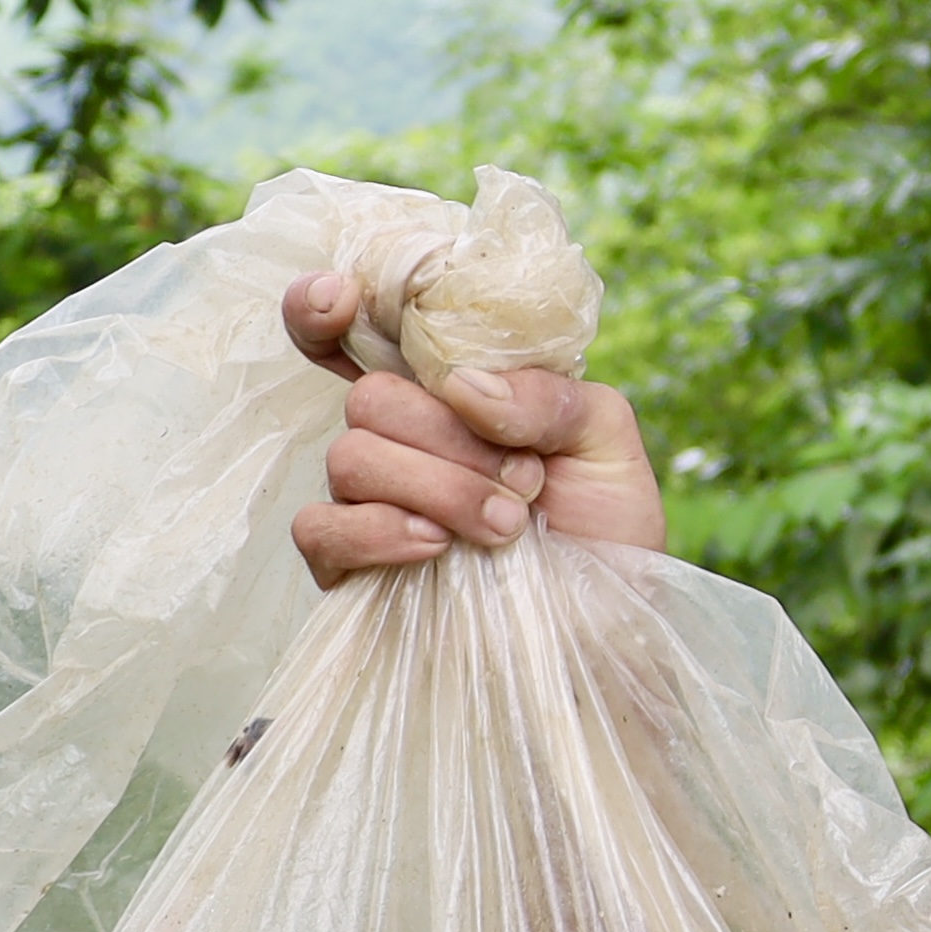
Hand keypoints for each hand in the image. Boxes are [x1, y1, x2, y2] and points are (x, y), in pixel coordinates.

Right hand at [280, 268, 666, 584]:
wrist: (607, 632)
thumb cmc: (607, 533)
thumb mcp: (608, 443)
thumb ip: (550, 395)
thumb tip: (462, 385)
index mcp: (450, 393)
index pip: (359, 332)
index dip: (322, 308)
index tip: (341, 299)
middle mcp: (401, 440)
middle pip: (369, 398)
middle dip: (450, 438)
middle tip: (525, 482)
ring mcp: (369, 502)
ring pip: (350, 457)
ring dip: (441, 489)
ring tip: (509, 526)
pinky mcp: (348, 566)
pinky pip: (321, 528)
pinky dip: (381, 532)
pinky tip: (437, 548)